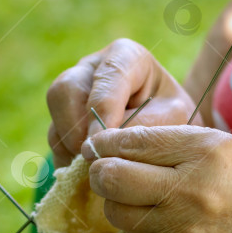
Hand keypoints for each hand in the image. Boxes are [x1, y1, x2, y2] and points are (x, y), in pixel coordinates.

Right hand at [46, 38, 197, 167]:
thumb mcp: (174, 117)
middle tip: (93, 156)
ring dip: (70, 148)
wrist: (172, 131)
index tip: (105, 140)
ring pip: (56, 118)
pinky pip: (55, 140)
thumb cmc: (176, 118)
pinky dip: (68, 160)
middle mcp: (92, 69)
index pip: (106, 75)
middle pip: (65, 89)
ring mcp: (74, 93)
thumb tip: (106, 144)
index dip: (102, 109)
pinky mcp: (64, 120)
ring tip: (94, 170)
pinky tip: (88, 176)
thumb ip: (145, 125)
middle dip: (76, 128)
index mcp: (125, 57)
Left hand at [81, 125, 231, 232]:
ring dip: (117, 200)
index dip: (105, 141)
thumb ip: (166, 142)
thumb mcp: (221, 143)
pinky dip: (137, 226)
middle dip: (101, 169)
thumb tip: (111, 144)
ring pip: (116, 212)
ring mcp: (181, 231)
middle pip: (110, 178)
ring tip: (137, 193)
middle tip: (108, 167)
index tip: (99, 144)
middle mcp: (188, 192)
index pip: (131, 142)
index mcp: (203, 153)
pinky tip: (157, 218)